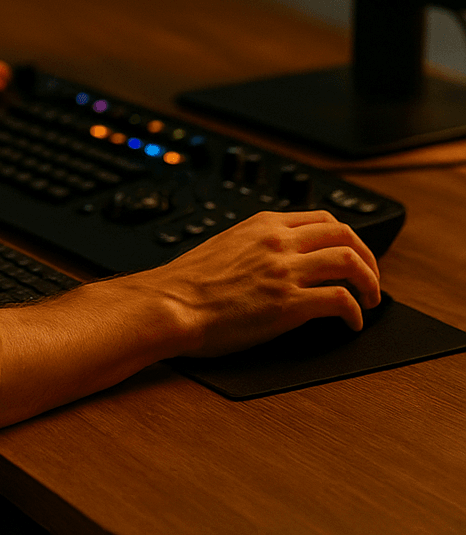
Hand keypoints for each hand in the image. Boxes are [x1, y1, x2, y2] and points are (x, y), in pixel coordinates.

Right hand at [140, 208, 382, 356]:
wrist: (171, 303)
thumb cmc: (189, 282)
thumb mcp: (228, 244)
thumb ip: (258, 244)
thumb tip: (280, 258)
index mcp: (264, 224)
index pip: (323, 219)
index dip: (347, 238)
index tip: (353, 255)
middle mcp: (278, 241)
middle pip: (345, 235)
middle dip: (367, 257)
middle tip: (371, 279)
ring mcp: (284, 271)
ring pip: (350, 262)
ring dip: (370, 282)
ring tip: (371, 300)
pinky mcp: (288, 304)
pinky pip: (340, 301)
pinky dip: (355, 312)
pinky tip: (351, 324)